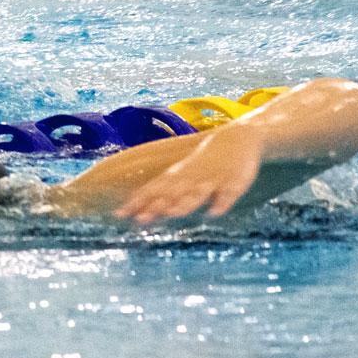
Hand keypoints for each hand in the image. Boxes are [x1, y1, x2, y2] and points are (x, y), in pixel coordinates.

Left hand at [115, 124, 262, 224]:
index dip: (137, 202)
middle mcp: (191, 178)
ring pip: (196, 193)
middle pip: (171, 193)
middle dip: (156, 206)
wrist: (237, 137)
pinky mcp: (234, 182)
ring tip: (172, 213)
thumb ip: (162, 190)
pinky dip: (221, 203)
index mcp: (177, 176)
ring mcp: (212, 180)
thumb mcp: (182, 173)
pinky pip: (227, 194)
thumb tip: (138, 207)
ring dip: (184, 203)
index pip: (153, 190)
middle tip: (140, 220)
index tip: (120, 215)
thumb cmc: (203, 162)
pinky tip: (214, 213)